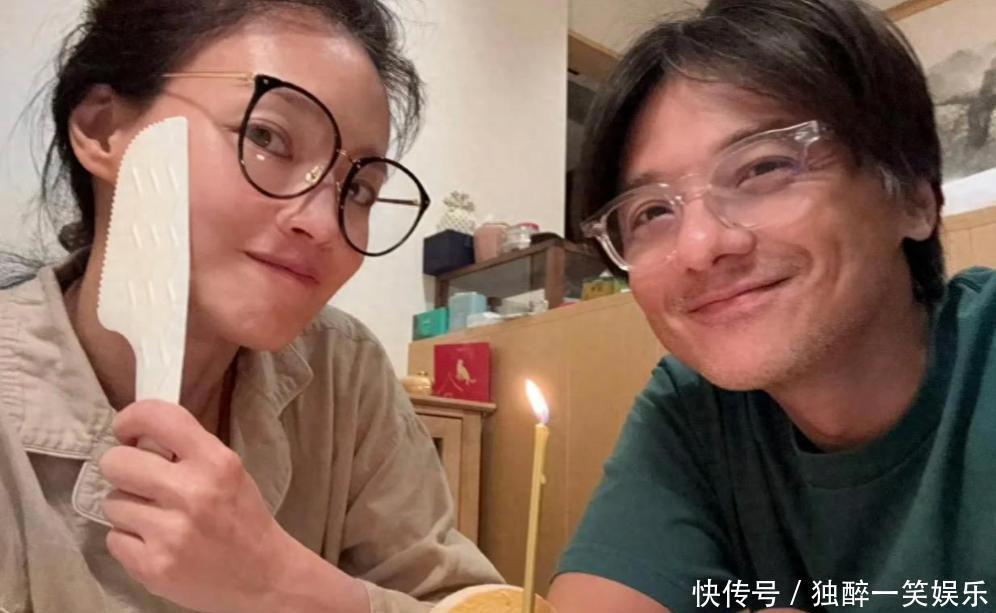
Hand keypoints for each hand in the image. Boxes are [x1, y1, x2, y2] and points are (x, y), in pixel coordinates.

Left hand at [99, 400, 293, 612]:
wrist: (263, 577)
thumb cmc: (243, 519)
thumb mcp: (230, 471)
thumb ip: (189, 451)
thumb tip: (139, 435)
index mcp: (216, 462)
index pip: (158, 417)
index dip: (131, 418)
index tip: (127, 430)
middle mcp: (191, 493)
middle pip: (116, 462)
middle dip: (124, 469)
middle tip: (142, 481)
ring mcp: (169, 533)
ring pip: (112, 502)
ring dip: (130, 509)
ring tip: (159, 519)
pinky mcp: (152, 567)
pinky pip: (114, 538)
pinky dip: (130, 541)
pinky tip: (157, 543)